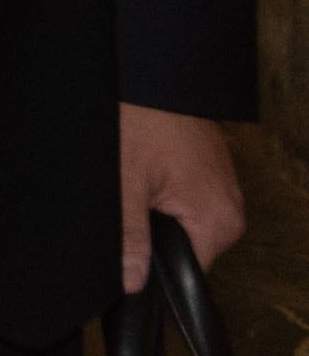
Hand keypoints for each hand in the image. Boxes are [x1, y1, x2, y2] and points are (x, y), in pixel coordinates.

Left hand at [119, 101, 242, 290]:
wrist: (153, 73)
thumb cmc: (144, 119)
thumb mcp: (127, 183)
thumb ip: (130, 237)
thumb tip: (133, 282)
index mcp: (219, 220)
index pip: (189, 273)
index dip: (153, 271)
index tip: (127, 257)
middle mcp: (230, 208)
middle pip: (184, 249)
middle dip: (150, 237)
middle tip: (127, 205)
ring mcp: (221, 188)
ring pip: (181, 223)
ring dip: (153, 213)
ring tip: (134, 184)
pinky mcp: (207, 171)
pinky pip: (183, 200)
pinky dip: (159, 194)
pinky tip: (142, 174)